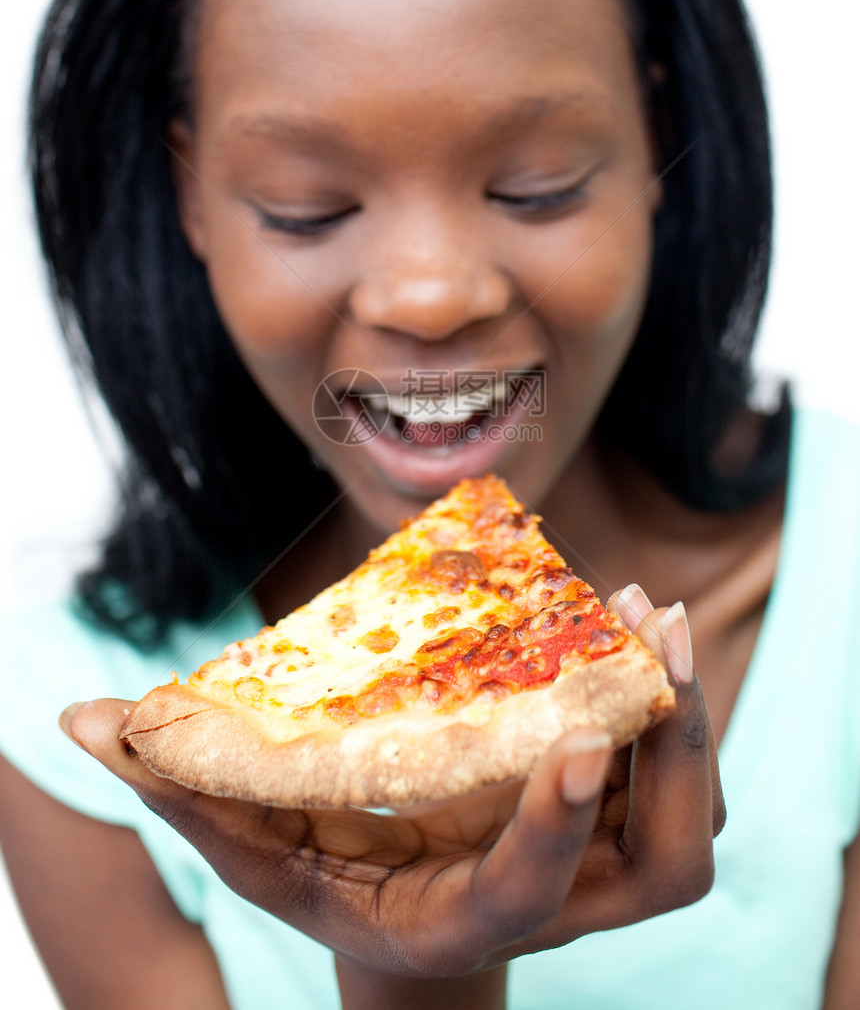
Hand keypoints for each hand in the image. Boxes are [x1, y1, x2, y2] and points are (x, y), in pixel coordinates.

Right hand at [60, 590, 722, 982]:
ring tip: (645, 610)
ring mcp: (595, 874)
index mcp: (462, 920)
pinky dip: (666, 702)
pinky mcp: (613, 829)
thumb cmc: (329, 887)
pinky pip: (669, 773)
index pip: (524, 894)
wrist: (416, 927)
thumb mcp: (258, 850)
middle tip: (646, 630)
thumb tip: (77, 718)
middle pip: (659, 861)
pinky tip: (631, 623)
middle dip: (671, 752)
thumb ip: (183, 790)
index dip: (554, 828)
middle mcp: (552, 907)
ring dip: (682, 715)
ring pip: (682, 814)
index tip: (583, 739)